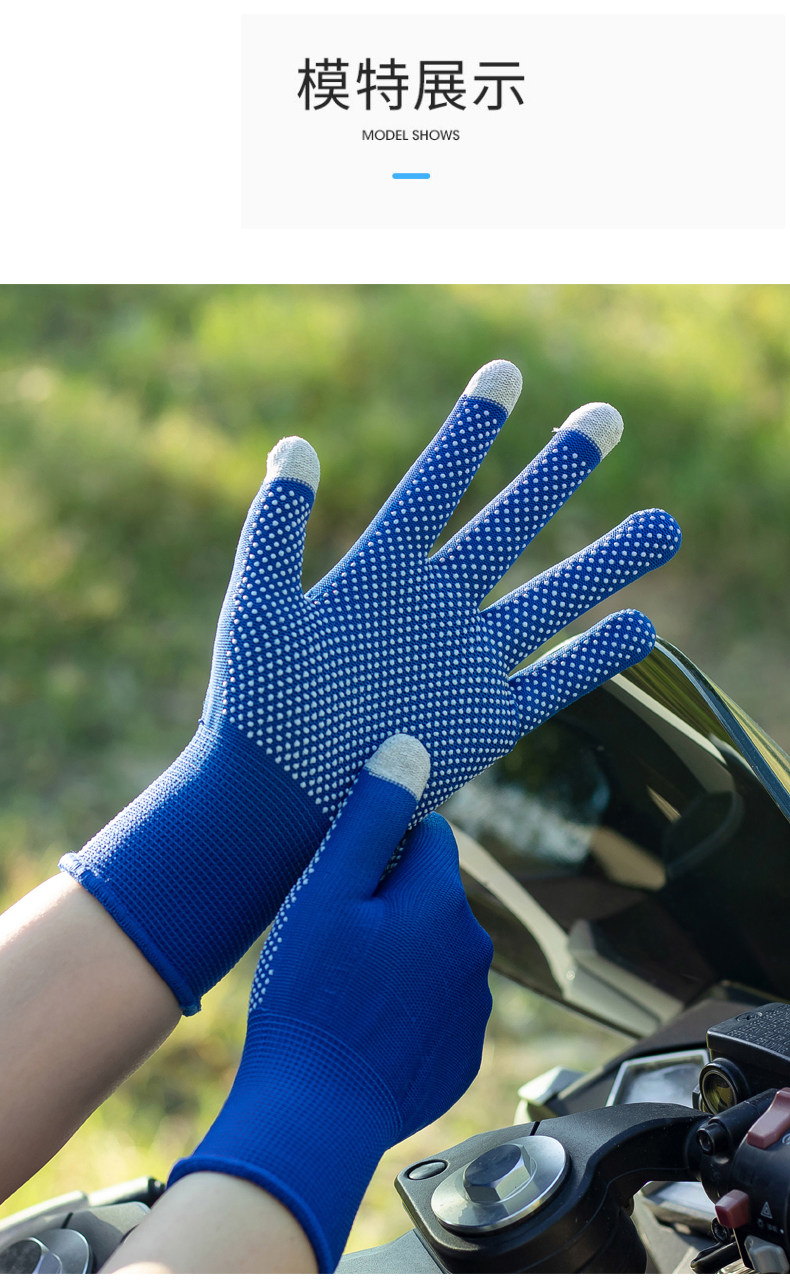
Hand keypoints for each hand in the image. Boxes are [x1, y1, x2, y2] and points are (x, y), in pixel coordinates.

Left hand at [60, 360, 679, 1011]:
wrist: (278, 802)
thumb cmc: (256, 706)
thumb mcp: (260, 607)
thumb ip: (276, 528)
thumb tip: (292, 446)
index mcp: (380, 571)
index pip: (437, 482)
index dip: (472, 428)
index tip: (507, 372)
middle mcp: (434, 607)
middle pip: (511, 523)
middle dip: (560, 470)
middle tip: (608, 418)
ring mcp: (465, 662)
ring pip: (552, 598)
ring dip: (607, 561)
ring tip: (664, 525)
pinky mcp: (486, 721)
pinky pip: (555, 683)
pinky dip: (598, 658)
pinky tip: (644, 626)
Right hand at [169, 735, 493, 1272]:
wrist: (314, 1113)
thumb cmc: (308, 996)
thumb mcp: (326, 890)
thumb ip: (372, 816)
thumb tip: (410, 750)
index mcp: (441, 900)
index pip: (429, 836)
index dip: (383, 848)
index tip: (345, 879)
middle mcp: (473, 949)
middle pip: (432, 895)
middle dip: (393, 902)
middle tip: (335, 938)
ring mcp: (473, 1007)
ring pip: (436, 951)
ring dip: (401, 954)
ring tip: (345, 988)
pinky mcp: (462, 1054)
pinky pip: (437, 1007)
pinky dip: (407, 1007)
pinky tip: (364, 1025)